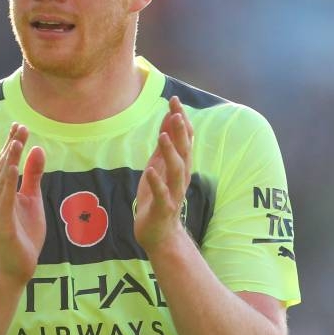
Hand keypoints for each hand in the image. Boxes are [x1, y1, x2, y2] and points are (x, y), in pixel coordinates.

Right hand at [0, 123, 46, 285]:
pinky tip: (11, 170)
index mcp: (1, 191)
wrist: (18, 267)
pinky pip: (4, 202)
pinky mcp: (1, 225)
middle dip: (11, 147)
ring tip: (16, 143)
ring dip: (8, 162)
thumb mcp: (33, 199)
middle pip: (2, 168)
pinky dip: (7, 185)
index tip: (20, 125)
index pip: (6, 163)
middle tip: (20, 127)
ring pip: (1, 182)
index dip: (12, 143)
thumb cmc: (24, 233)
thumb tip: (38, 149)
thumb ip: (33, 175)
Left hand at [134, 96, 193, 251]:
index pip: (184, 139)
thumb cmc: (158, 197)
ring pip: (175, 171)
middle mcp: (180, 178)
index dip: (180, 120)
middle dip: (180, 132)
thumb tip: (169, 118)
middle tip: (176, 112)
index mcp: (179, 166)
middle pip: (184, 151)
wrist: (159, 234)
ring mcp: (173, 193)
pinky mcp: (163, 209)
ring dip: (170, 153)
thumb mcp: (158, 166)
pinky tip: (149, 172)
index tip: (174, 100)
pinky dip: (156, 183)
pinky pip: (162, 195)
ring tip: (162, 136)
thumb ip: (165, 145)